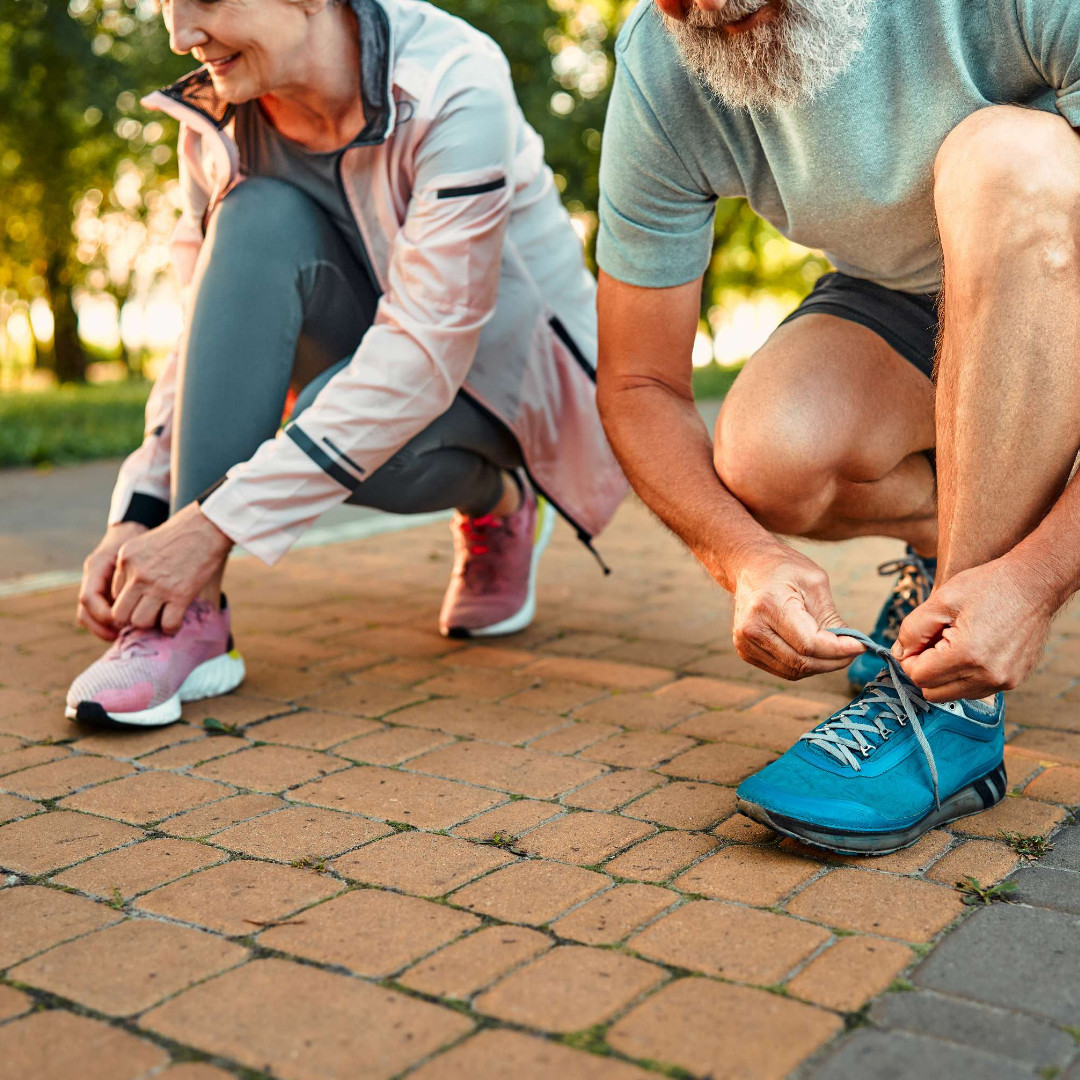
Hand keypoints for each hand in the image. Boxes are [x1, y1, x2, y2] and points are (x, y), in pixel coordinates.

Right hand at [77, 522, 148, 640]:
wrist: (134, 529)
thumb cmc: (140, 538)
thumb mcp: (139, 552)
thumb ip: (136, 573)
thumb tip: (140, 600)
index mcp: (96, 567)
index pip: (89, 597)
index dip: (103, 614)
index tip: (123, 621)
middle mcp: (91, 579)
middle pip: (85, 612)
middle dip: (102, 628)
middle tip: (125, 635)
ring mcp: (94, 587)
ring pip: (88, 617)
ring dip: (105, 631)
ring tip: (126, 636)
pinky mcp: (102, 594)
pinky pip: (99, 616)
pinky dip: (110, 626)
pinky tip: (128, 630)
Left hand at [110, 503, 232, 633]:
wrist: (207, 527)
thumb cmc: (181, 534)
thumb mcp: (145, 544)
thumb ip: (134, 566)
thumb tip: (132, 594)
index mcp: (126, 559)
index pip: (113, 594)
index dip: (127, 601)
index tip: (141, 601)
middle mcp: (138, 574)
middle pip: (121, 613)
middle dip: (132, 618)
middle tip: (146, 615)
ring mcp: (158, 586)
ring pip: (140, 622)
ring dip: (151, 624)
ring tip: (161, 617)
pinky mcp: (180, 595)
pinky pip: (167, 624)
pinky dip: (170, 628)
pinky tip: (175, 622)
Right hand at [731, 545, 863, 679]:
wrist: (749, 566)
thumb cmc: (784, 569)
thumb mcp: (815, 582)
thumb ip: (831, 617)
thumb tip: (850, 646)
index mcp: (769, 606)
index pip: (809, 643)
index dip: (838, 650)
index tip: (861, 645)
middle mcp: (752, 628)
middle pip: (802, 662)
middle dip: (833, 661)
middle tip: (853, 650)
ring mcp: (745, 642)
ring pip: (794, 671)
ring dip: (820, 665)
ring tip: (833, 649)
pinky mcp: (746, 651)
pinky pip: (783, 669)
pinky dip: (804, 665)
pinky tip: (813, 650)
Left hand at [894, 555, 1054, 701]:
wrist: (1034, 584)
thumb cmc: (989, 586)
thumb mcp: (941, 599)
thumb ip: (913, 629)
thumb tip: (899, 654)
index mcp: (967, 655)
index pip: (919, 676)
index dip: (909, 658)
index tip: (917, 641)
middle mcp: (988, 676)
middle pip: (933, 692)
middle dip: (925, 669)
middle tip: (933, 641)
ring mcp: (1004, 681)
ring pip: (953, 694)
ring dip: (944, 675)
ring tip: (954, 642)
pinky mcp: (1013, 681)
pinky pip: (975, 690)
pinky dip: (964, 675)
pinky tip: (971, 649)